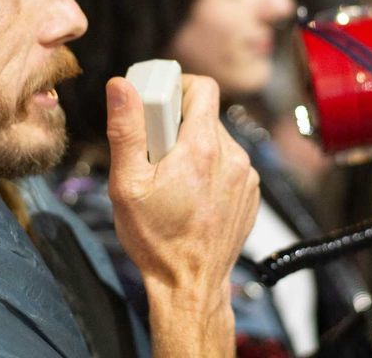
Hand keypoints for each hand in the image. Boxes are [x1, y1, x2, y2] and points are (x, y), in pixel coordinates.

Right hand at [106, 74, 259, 355]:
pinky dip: (210, 169)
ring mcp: (246, 176)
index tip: (158, 104)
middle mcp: (232, 157)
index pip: (203, 88)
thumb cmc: (157, 240)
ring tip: (172, 180)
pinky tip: (191, 195)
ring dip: (195, 148)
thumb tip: (121, 87)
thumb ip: (126, 130)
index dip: (178, 86)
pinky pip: (229, 163)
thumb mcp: (127, 185)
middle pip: (206, 115)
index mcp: (203, 148)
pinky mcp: (250, 192)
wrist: (190, 285)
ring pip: (218, 140)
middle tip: (155, 154)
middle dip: (178, 125)